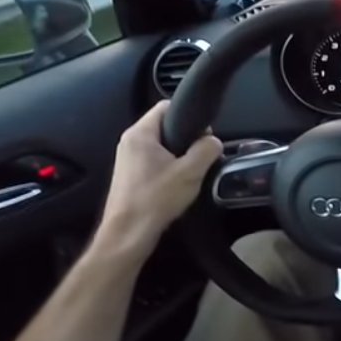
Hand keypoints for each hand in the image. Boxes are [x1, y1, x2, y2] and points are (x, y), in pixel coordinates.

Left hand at [98, 102, 220, 250]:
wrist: (128, 234)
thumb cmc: (156, 198)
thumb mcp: (190, 172)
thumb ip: (206, 150)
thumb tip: (214, 141)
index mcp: (140, 134)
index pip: (166, 106)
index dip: (189, 114)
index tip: (205, 132)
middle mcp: (129, 142)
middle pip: (165, 126)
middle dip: (186, 137)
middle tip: (203, 153)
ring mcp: (127, 159)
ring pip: (161, 146)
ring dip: (179, 155)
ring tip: (193, 171)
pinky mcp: (129, 176)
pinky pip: (154, 161)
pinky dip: (169, 167)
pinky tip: (179, 184)